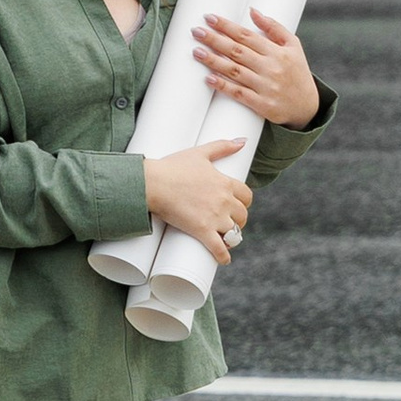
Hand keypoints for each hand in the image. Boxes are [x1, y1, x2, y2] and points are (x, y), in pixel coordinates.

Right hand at [145, 139, 252, 256]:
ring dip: (232, 238)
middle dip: (238, 221)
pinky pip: (219, 248)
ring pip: (234, 233)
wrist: (153, 183)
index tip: (237, 207)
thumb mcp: (200, 152)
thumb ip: (222, 146)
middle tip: (229, 224)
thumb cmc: (172, 166)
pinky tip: (223, 259)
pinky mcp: (201, 231)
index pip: (247, 196)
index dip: (244, 203)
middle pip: (242, 216)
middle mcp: (224, 201)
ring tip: (225, 240)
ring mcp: (214, 217)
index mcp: (225, 183)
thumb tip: (242, 141)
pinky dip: (224, 256)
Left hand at [194, 6, 319, 131]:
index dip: (227, 26)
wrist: (307, 107)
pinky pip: (239, 94)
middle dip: (215, 40)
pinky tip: (209, 79)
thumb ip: (274, 27)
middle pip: (237, 51)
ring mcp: (266, 87)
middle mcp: (271, 68)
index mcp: (277, 52)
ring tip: (196, 51)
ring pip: (235, 71)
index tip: (210, 18)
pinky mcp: (262, 105)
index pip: (247, 36)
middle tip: (196, 31)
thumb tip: (253, 11)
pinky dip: (223, 86)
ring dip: (214, 61)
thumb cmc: (297, 72)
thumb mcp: (293, 45)